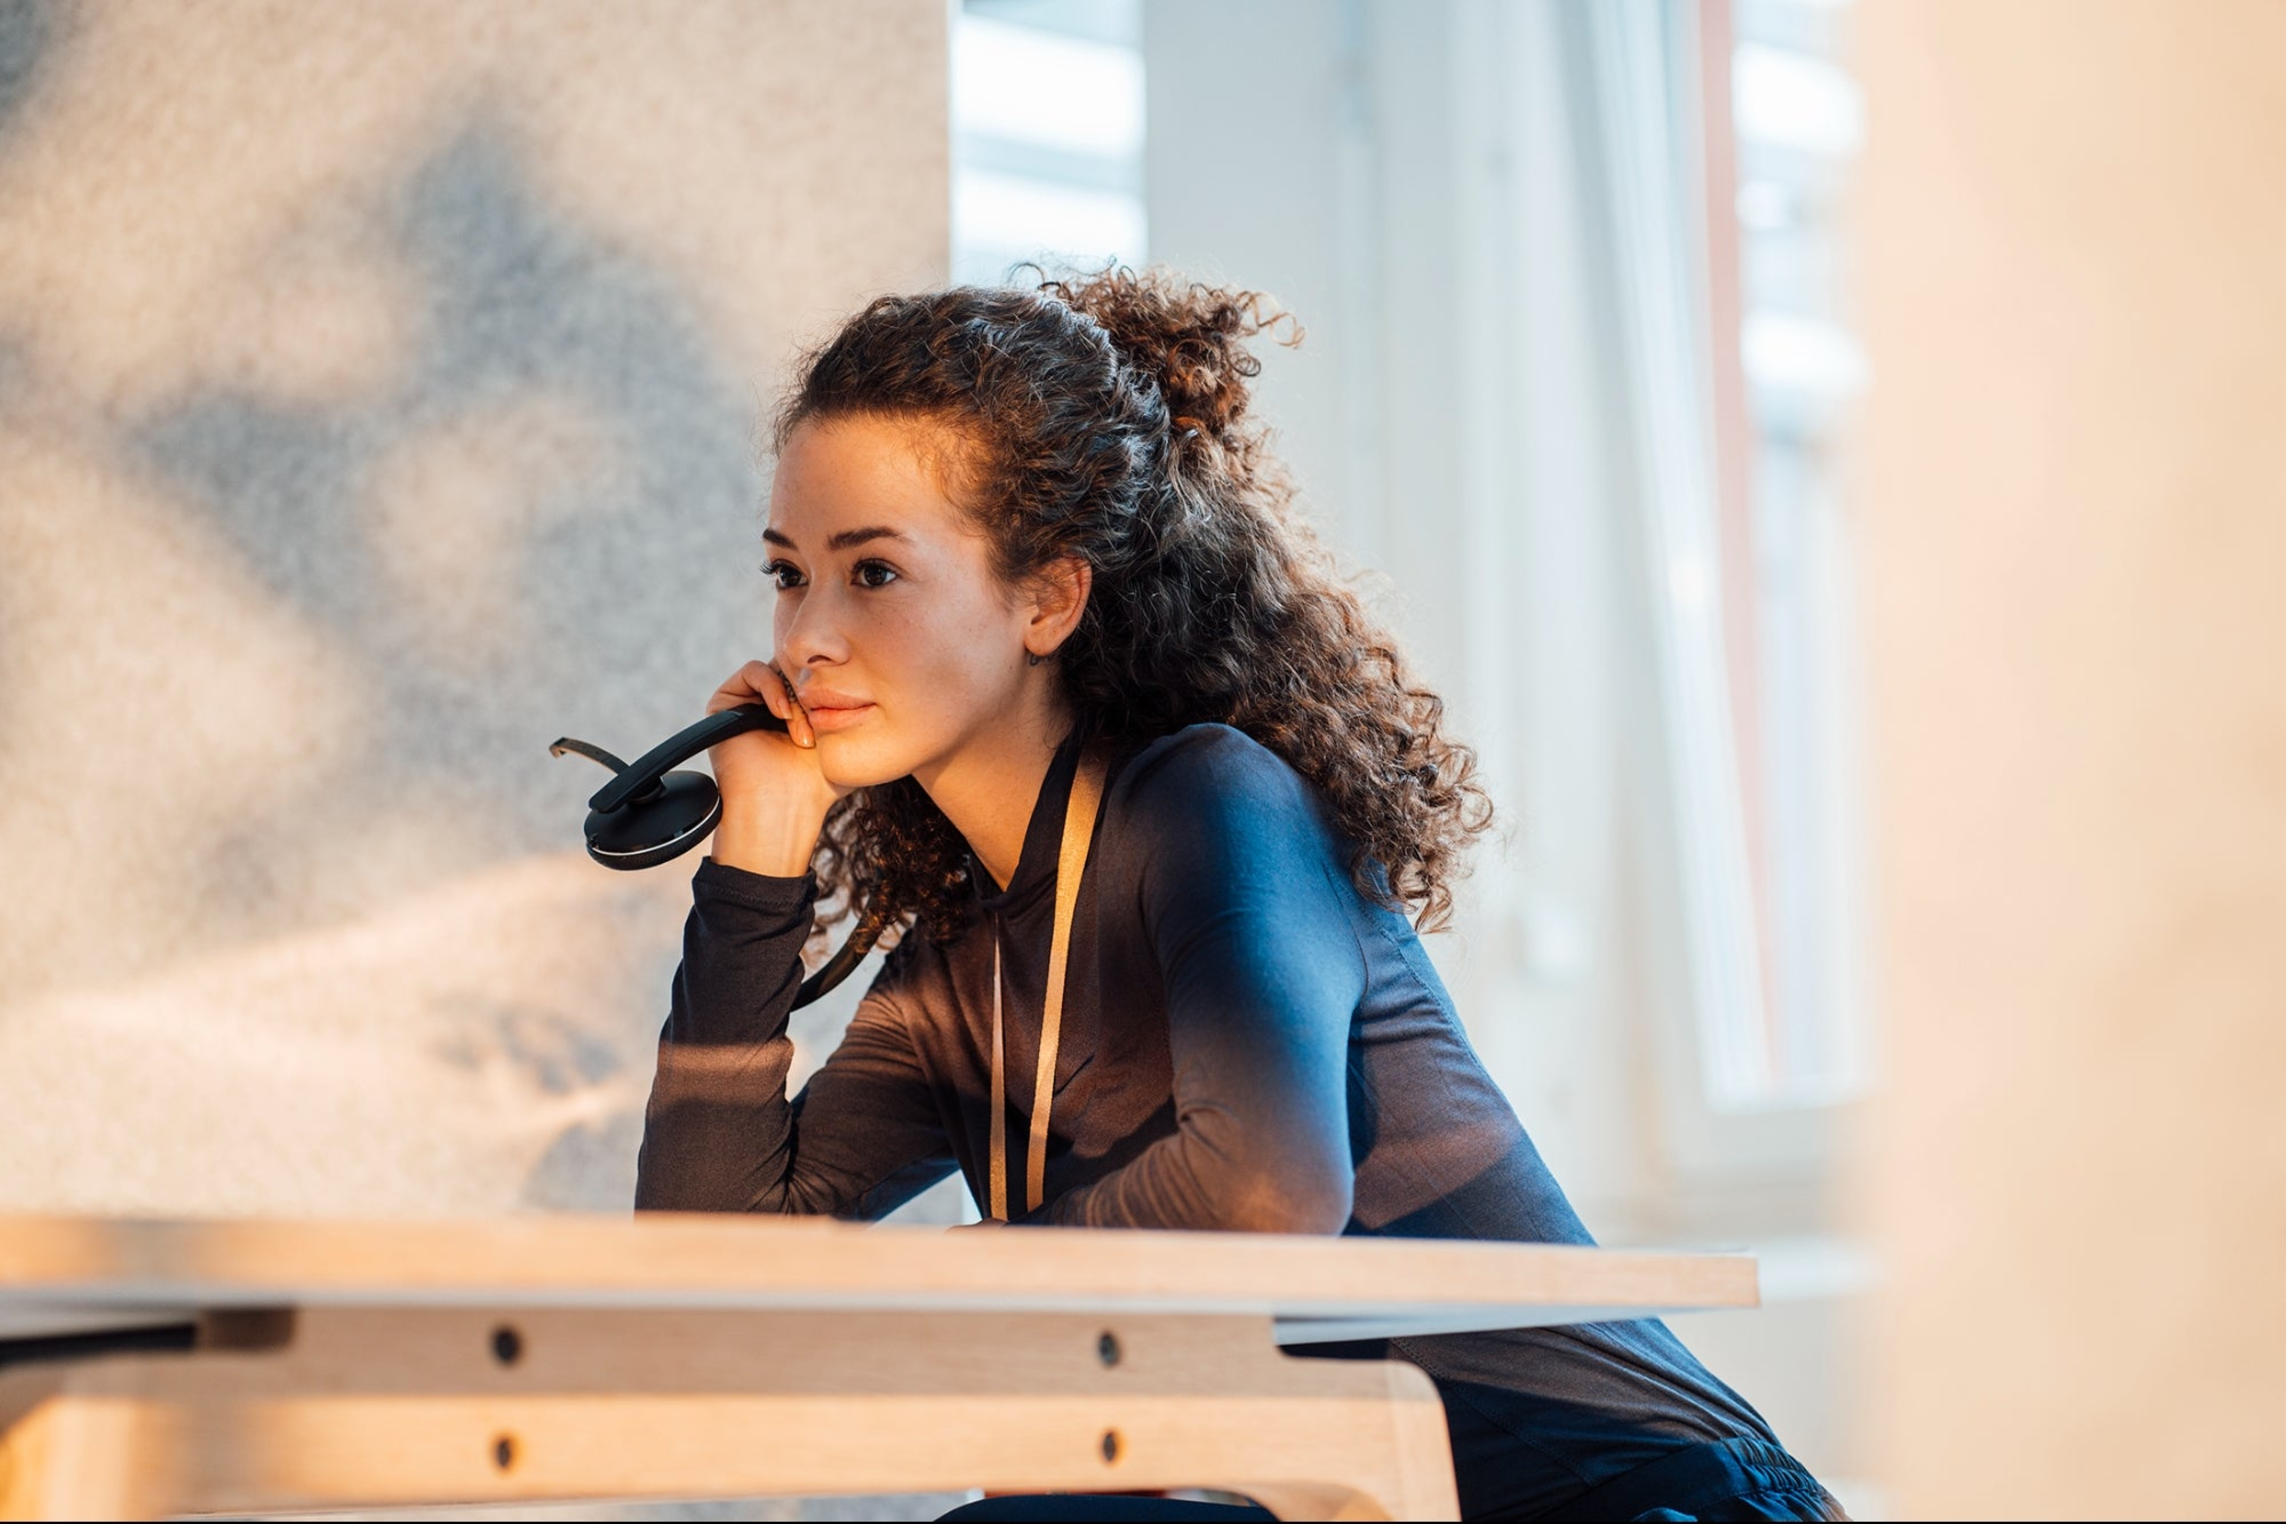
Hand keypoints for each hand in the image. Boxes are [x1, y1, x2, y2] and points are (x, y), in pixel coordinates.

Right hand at [702, 659, 846, 874]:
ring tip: (802, 733)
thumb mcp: (846, 739)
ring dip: (795, 696)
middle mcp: (772, 703)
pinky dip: (772, 687)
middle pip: (797, 667)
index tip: (843, 709)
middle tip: (822, 723)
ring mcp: (748, 701)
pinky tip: (784, 714)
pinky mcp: (725, 702)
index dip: (831, 684)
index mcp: (798, 710)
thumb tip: (866, 680)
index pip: (816, 674)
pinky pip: (753, 670)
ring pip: (778, 668)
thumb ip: (853, 708)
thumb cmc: (818, 783)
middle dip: (814, 691)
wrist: (783, 808)